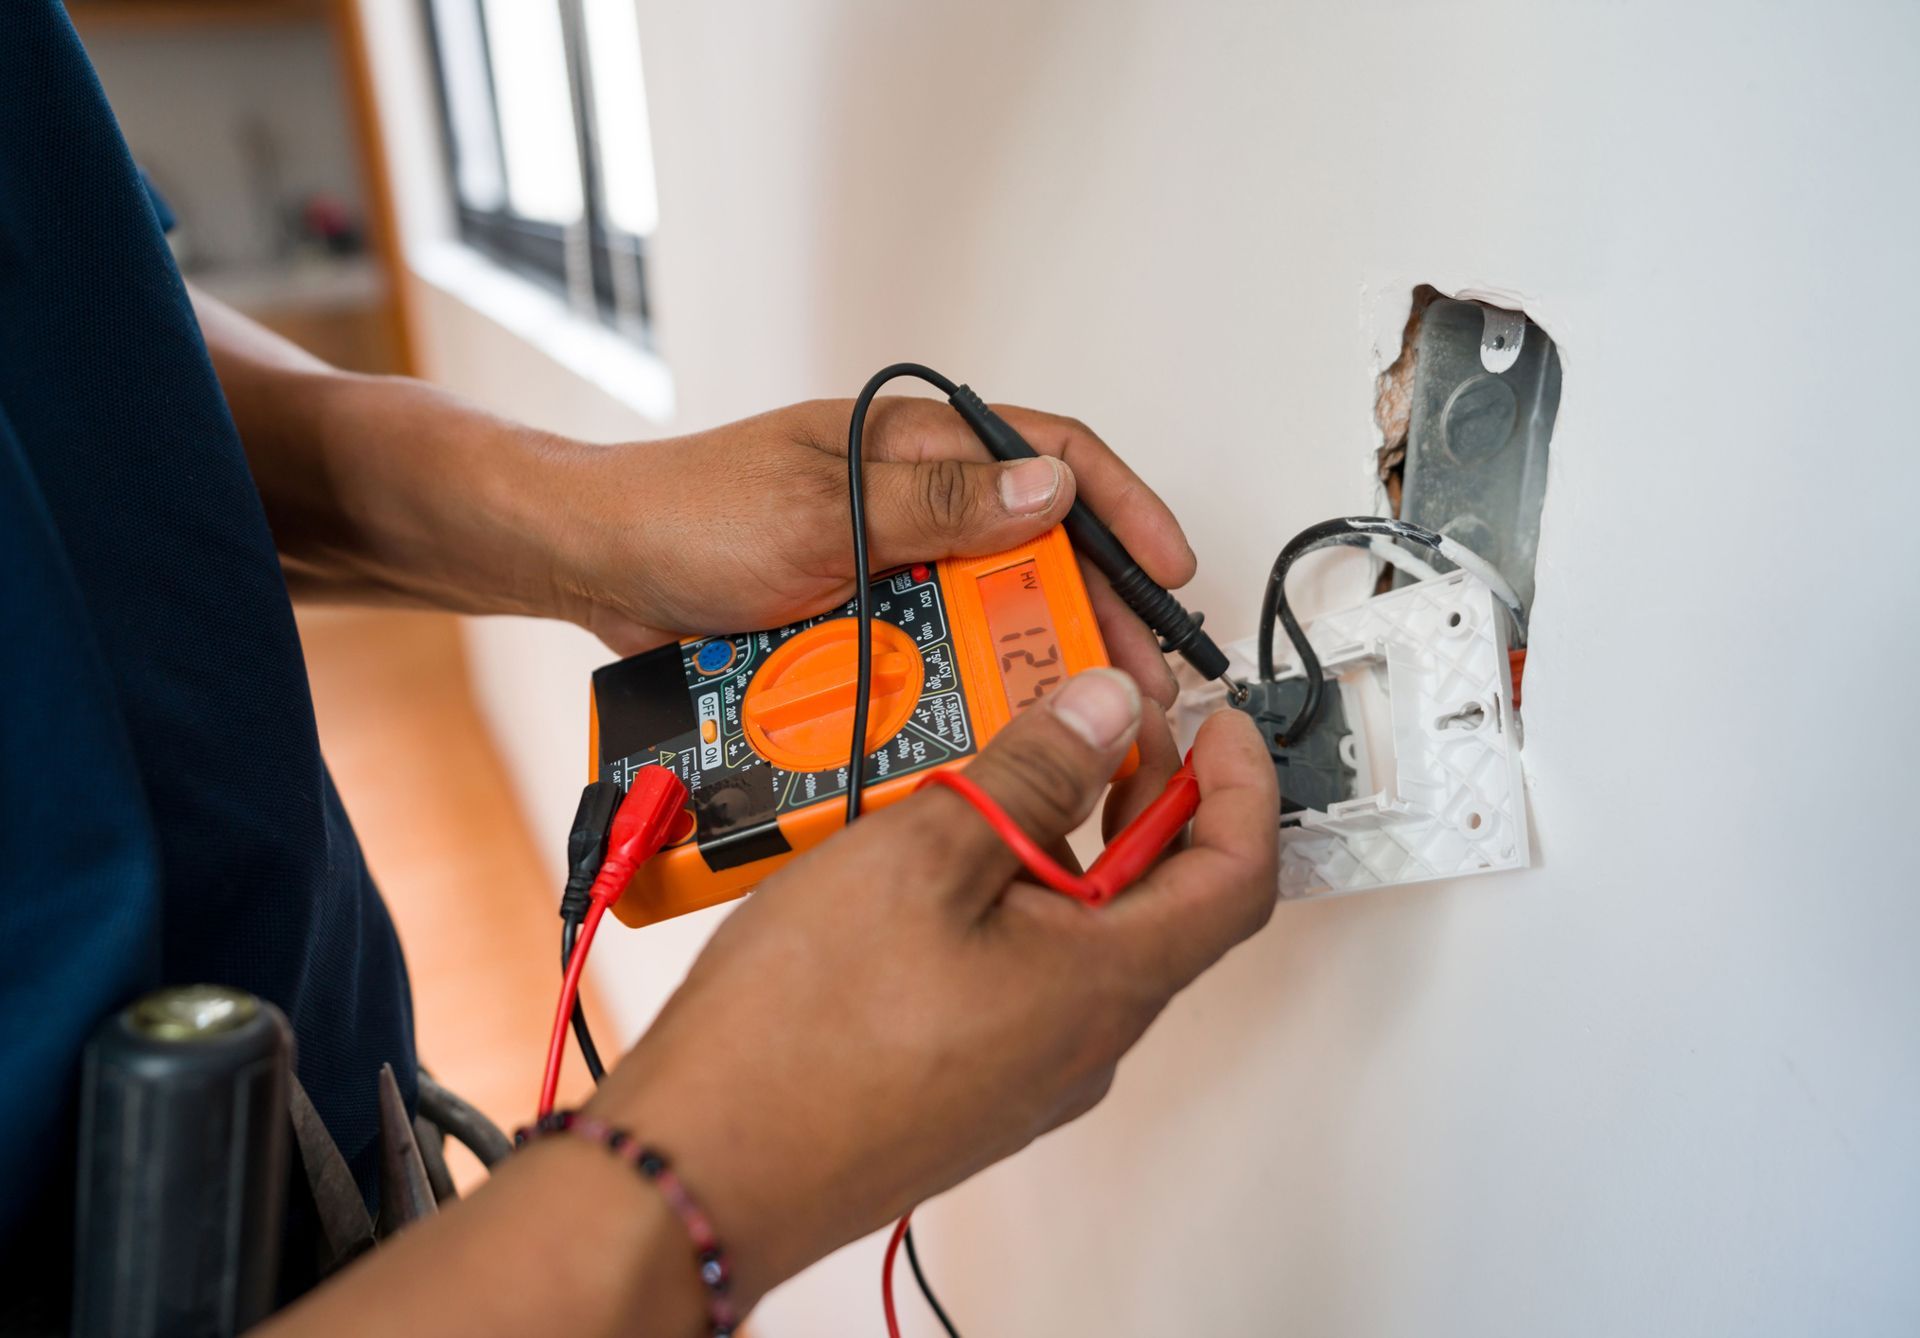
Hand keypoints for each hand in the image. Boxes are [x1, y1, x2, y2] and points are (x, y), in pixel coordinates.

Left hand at [546, 398, 1196, 704]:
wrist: (594, 570)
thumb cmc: (687, 514)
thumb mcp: (821, 505)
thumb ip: (938, 502)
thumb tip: (1050, 492)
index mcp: (912, 446)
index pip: (1049, 455)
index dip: (1123, 506)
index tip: (1169, 567)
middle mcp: (910, 503)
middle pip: (1034, 548)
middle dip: (1092, 608)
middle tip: (1135, 675)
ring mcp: (885, 566)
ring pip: (986, 613)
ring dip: (1028, 659)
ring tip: (1072, 715)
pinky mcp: (857, 624)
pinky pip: (927, 658)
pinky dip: (957, 689)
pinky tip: (986, 728)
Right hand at [585, 669, 1277, 1305]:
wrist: (704, 1168)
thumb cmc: (802, 1035)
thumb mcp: (926, 855)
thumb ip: (1032, 774)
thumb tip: (1103, 715)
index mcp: (1104, 982)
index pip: (1237, 875)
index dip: (1243, 787)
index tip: (1221, 727)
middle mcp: (1083, 1039)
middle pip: (1162, 904)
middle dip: (1142, 799)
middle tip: (1096, 726)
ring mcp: (1027, 1070)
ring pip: (1083, 937)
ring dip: (1063, 847)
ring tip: (991, 781)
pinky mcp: (967, 1082)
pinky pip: (1023, 976)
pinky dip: (1009, 901)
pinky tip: (932, 866)